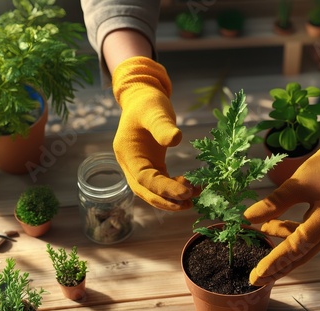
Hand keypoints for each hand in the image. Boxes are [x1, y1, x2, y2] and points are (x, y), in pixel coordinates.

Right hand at [112, 56, 192, 210]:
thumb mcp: (155, 111)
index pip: (144, 179)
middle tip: (189, 203)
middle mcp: (131, 165)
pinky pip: (160, 184)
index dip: (164, 188)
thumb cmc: (148, 103)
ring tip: (192, 200)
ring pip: (152, 191)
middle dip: (166, 200)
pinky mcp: (151, 167)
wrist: (144, 98)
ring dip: (170, 199)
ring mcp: (140, 167)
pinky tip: (190, 188)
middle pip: (145, 191)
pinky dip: (174, 189)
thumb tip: (176, 139)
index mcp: (127, 154)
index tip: (185, 192)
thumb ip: (162, 126)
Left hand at [245, 104, 319, 285]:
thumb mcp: (298, 183)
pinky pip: (308, 232)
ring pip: (304, 244)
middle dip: (278, 267)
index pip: (295, 249)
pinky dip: (290, 232)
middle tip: (258, 279)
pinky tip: (274, 225)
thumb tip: (248, 218)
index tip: (257, 276)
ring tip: (261, 233)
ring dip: (282, 244)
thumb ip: (274, 203)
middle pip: (301, 255)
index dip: (274, 262)